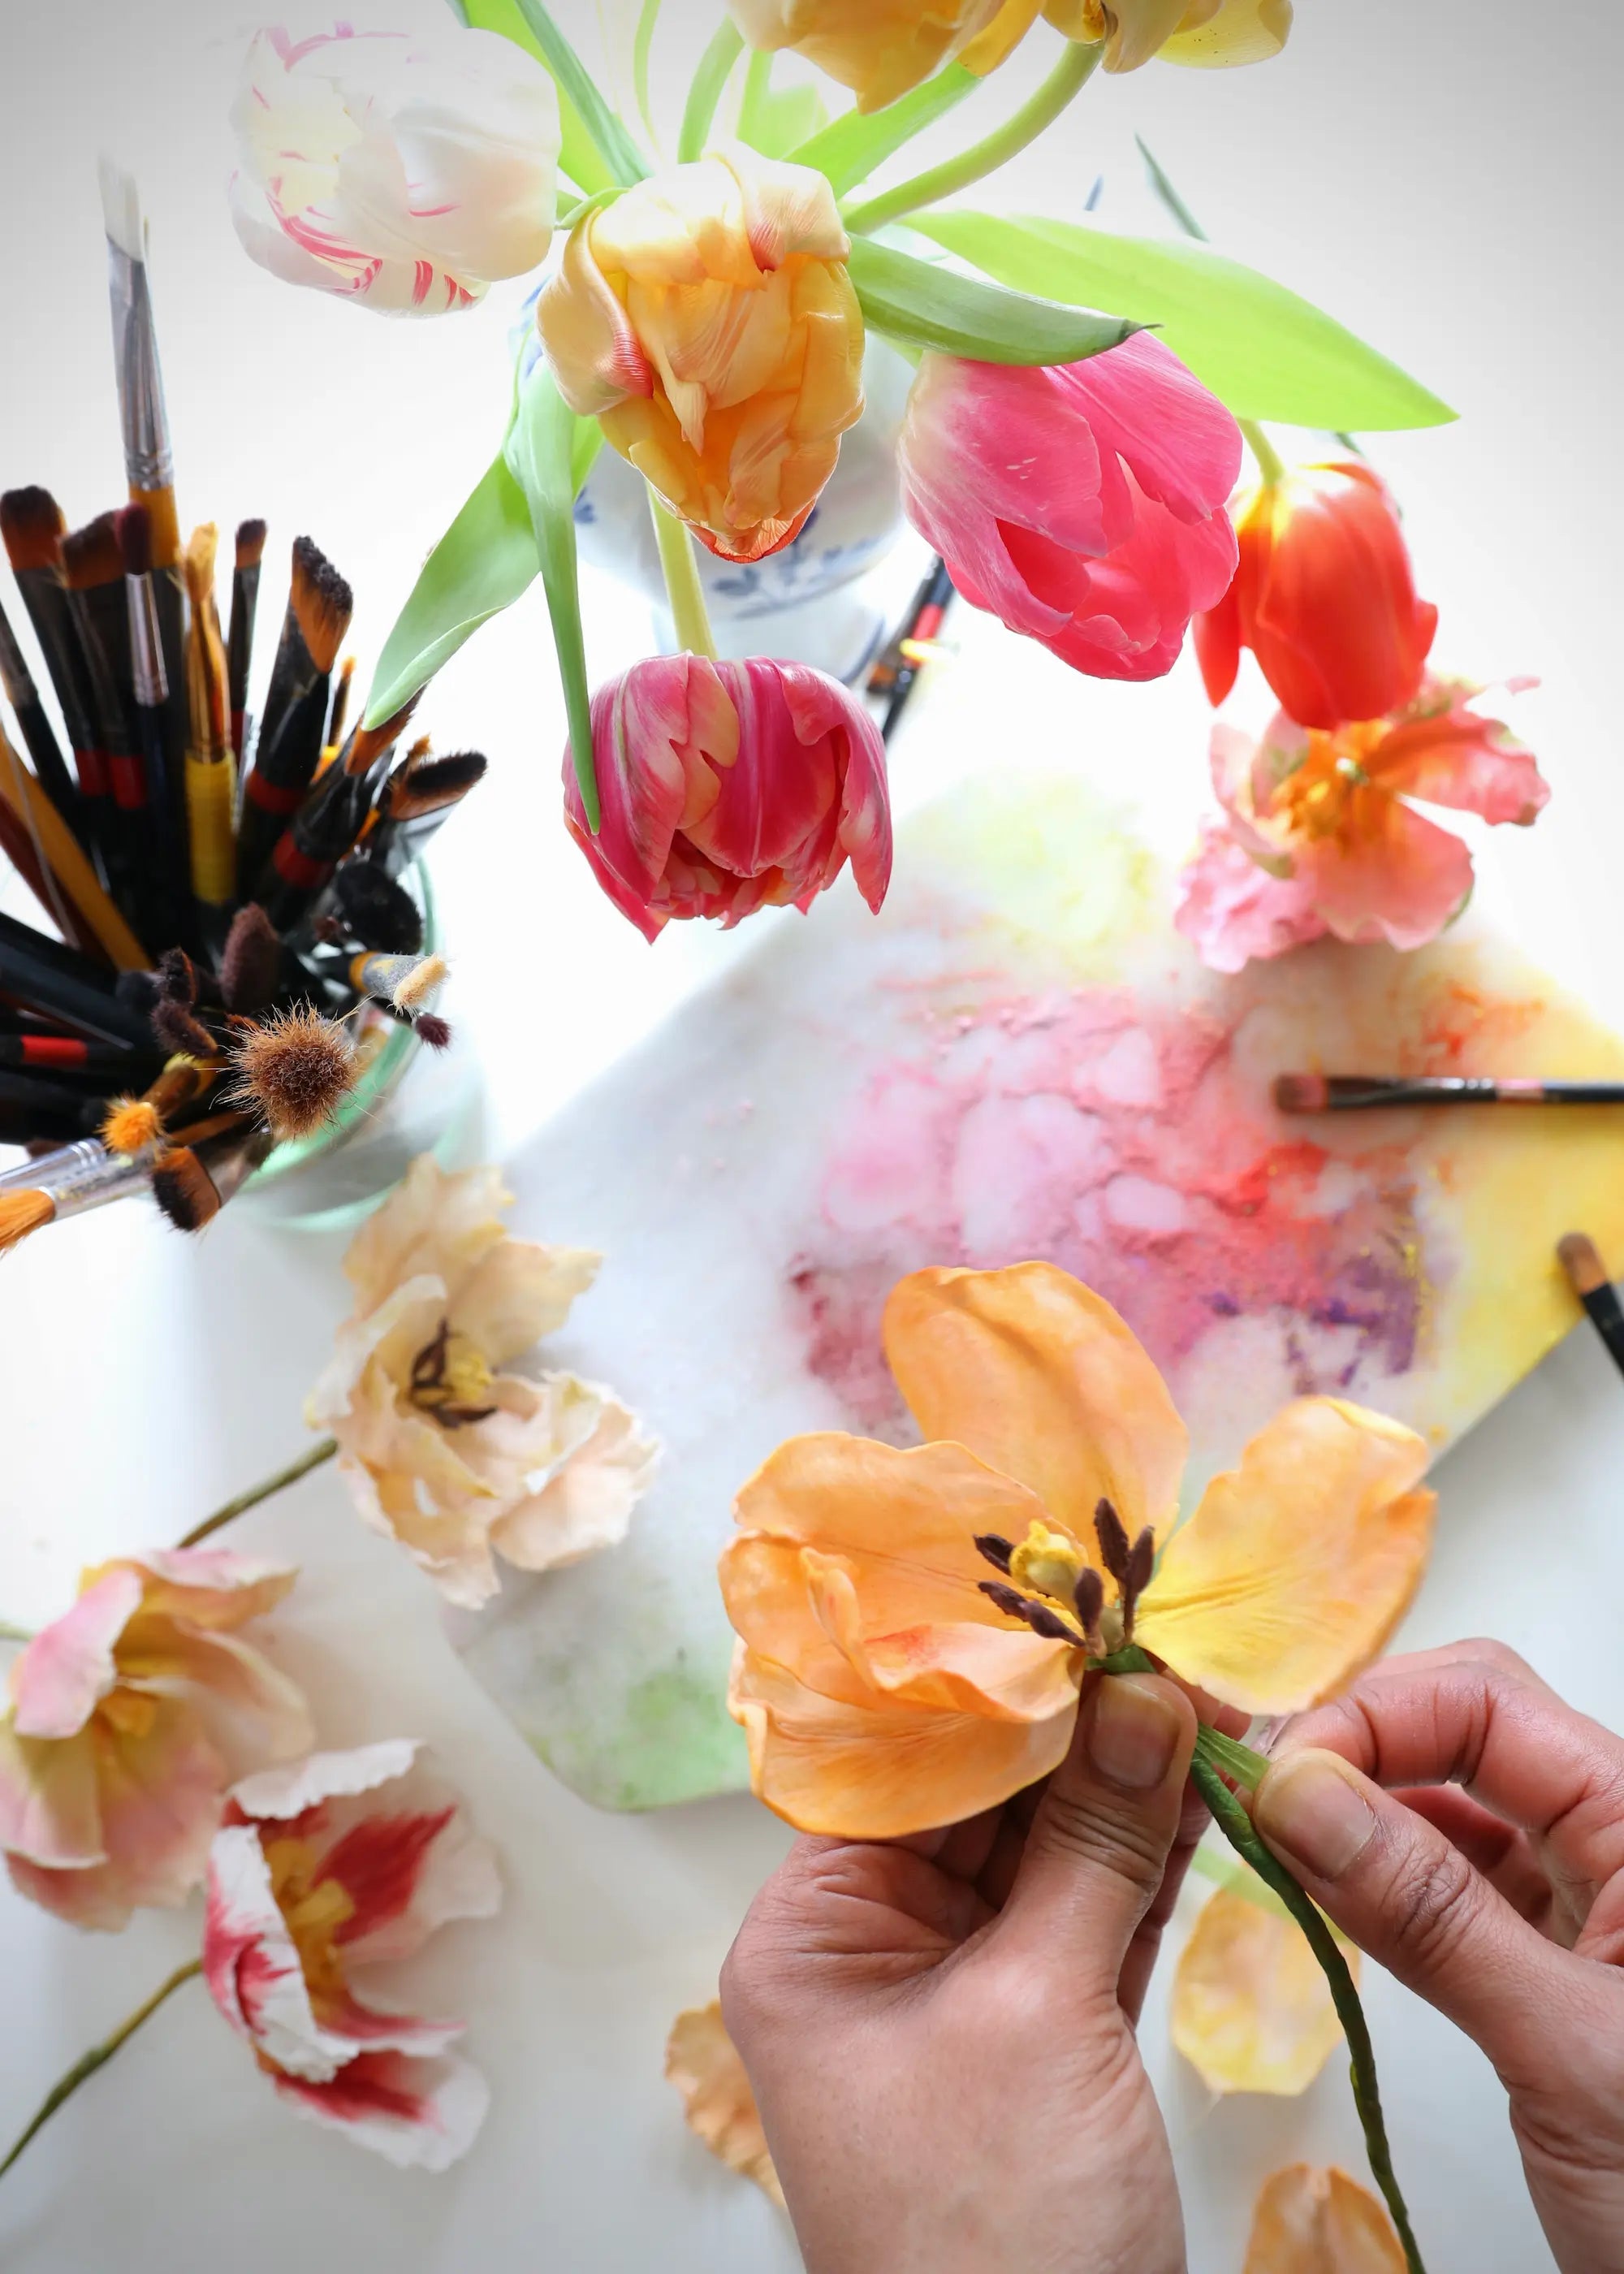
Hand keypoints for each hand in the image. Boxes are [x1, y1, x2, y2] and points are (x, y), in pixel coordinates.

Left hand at [721, 1673, 1203, 2273]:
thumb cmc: (989, 2232)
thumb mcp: (1038, 2016)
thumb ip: (1092, 1849)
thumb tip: (1139, 1696)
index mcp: (811, 1937)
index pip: (900, 1771)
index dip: (996, 1691)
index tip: (1080, 1618)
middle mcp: (871, 1954)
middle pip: (978, 1804)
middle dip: (1077, 1735)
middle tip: (1168, 1651)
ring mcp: (959, 1999)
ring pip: (1044, 1858)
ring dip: (1125, 1792)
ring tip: (1205, 1704)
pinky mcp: (1037, 2042)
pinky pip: (1085, 1923)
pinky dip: (1143, 1868)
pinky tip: (1199, 1795)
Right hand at [1252, 1641, 1623, 2273]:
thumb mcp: (1568, 2053)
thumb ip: (1432, 1915)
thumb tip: (1295, 1792)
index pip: (1486, 1702)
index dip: (1370, 1718)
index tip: (1275, 1785)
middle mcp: (1623, 1839)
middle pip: (1469, 1723)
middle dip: (1359, 1739)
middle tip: (1263, 1800)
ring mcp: (1594, 1898)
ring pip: (1457, 1795)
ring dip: (1360, 1801)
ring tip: (1276, 1839)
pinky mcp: (1559, 1959)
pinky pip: (1458, 1875)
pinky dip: (1382, 1870)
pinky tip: (1328, 1890)